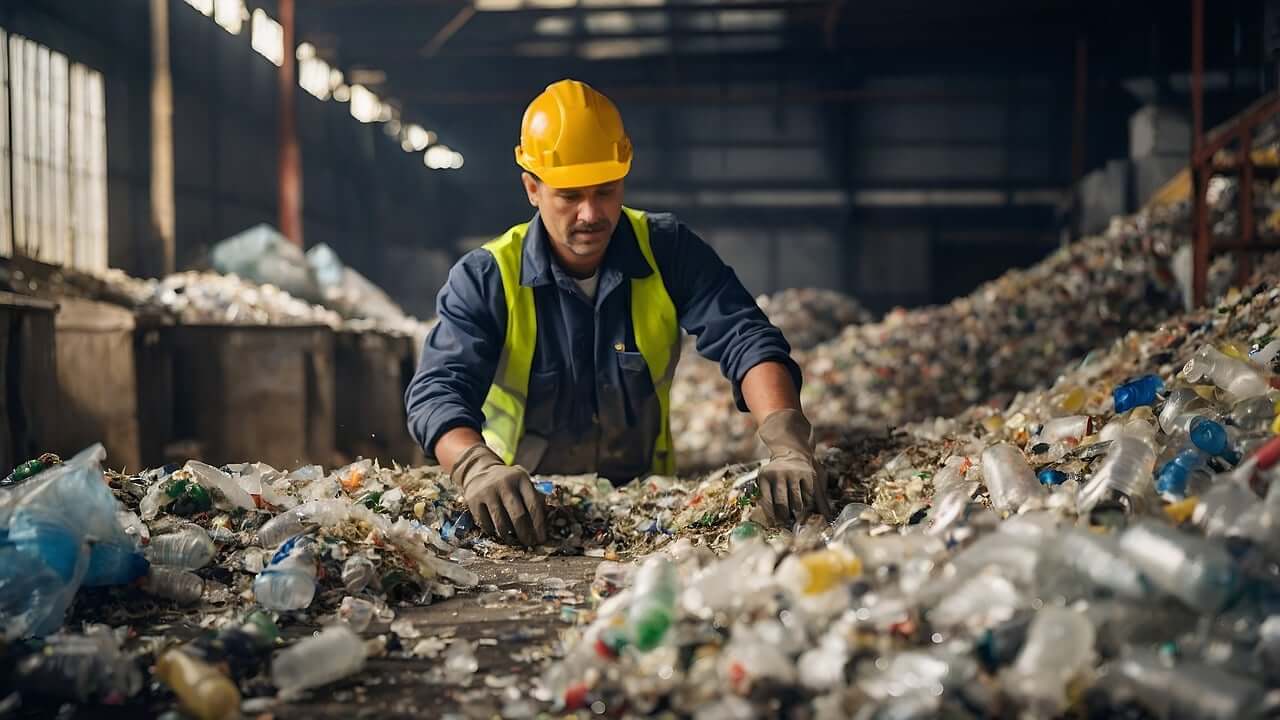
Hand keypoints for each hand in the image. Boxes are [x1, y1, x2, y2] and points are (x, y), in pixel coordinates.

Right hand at [452, 444, 547, 545]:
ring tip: (513, 541)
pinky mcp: (473, 500)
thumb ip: (534, 498)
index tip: (542, 539)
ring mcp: (488, 491)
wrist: (479, 471)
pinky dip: (493, 532)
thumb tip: (545, 525)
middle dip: (525, 534)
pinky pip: (486, 525)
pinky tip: (497, 532)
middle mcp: (504, 483)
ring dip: (508, 537)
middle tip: (528, 543)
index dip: (539, 525)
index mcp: (521, 478)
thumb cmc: (508, 483)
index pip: (533, 504)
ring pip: (501, 523)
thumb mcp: (522, 483)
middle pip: (518, 515)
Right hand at [756, 409, 831, 526]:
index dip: (808, 511)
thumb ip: (822, 499)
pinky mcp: (763, 476)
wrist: (789, 452)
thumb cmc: (805, 471)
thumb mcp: (816, 481)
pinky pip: (766, 498)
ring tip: (784, 522)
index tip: (806, 521)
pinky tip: (772, 518)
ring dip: (783, 515)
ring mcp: (777, 474)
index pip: (809, 498)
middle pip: (795, 502)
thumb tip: (829, 518)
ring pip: (780, 502)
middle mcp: (791, 472)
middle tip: (794, 525)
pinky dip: (769, 511)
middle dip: (795, 516)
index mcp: (808, 474)